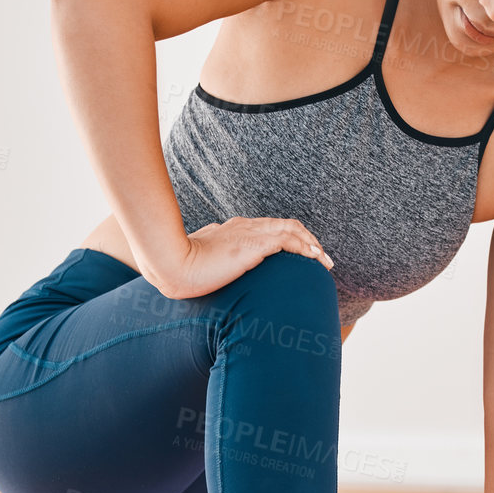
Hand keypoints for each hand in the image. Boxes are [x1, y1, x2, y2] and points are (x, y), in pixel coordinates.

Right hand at [147, 216, 333, 298]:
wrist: (169, 263)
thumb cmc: (178, 267)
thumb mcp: (200, 261)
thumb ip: (213, 259)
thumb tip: (215, 267)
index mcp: (232, 230)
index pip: (268, 228)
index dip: (288, 239)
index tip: (300, 254)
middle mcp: (243, 226)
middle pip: (285, 225)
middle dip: (307, 240)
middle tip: (321, 258)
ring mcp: (249, 233)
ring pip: (291, 229)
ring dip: (312, 244)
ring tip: (325, 261)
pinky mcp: (253, 244)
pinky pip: (288, 240)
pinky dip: (305, 247)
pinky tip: (315, 258)